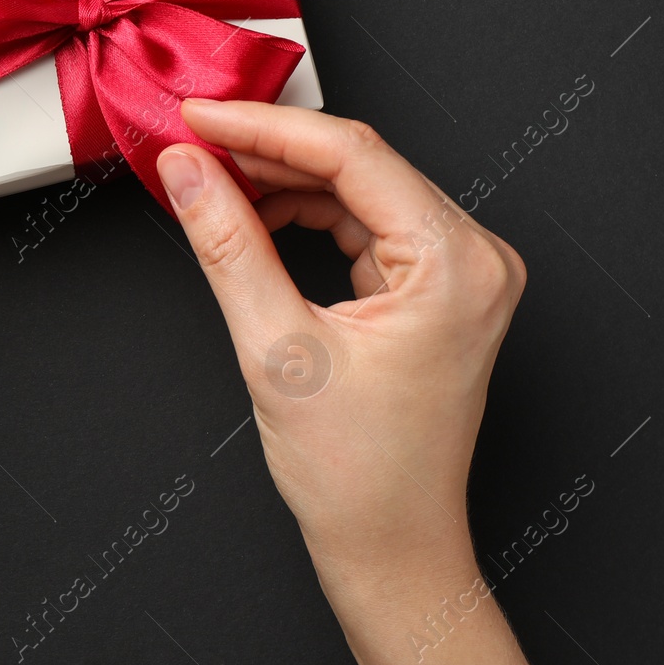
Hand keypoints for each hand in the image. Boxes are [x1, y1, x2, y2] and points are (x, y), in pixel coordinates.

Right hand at [156, 99, 543, 664]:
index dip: (262, 127)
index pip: (351, 155)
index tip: (199, 116)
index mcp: (456, 265)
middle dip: (269, 150)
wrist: (393, 548)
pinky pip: (366, 224)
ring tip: (214, 180)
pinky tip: (257, 215)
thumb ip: (228, 244)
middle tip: (192, 143)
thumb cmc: (359, 477)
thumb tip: (188, 171)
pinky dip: (308, 215)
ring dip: (285, 181)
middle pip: (359, 164)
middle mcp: (474, 257)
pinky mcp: (439, 287)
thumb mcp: (277, 349)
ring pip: (360, 190)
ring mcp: (462, 272)